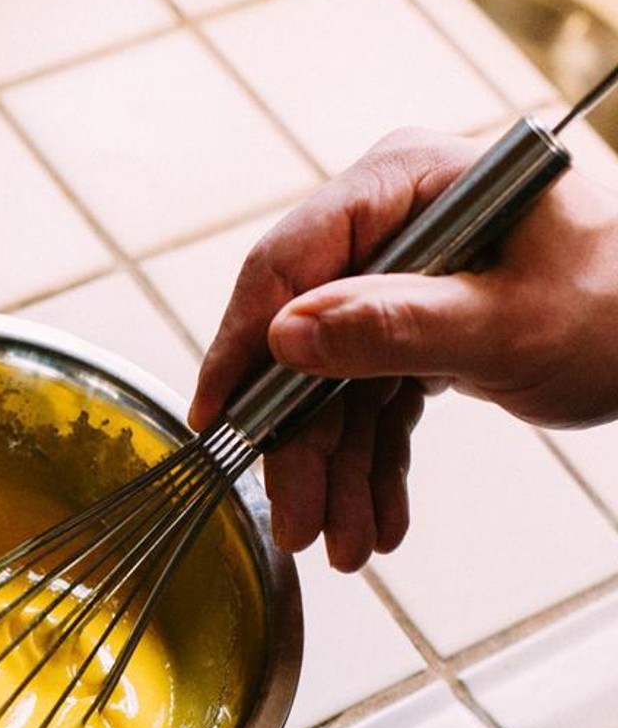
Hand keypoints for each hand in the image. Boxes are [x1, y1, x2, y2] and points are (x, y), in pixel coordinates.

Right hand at [188, 127, 617, 570]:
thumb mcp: (510, 322)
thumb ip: (395, 326)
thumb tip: (284, 334)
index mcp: (409, 184)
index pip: (291, 263)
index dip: (243, 344)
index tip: (217, 419)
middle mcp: (395, 224)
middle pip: (308, 339)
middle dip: (305, 440)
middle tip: (298, 521)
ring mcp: (406, 277)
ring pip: (338, 382)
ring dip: (338, 468)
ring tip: (345, 543)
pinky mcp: (420, 325)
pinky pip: (376, 398)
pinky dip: (376, 460)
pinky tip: (379, 516)